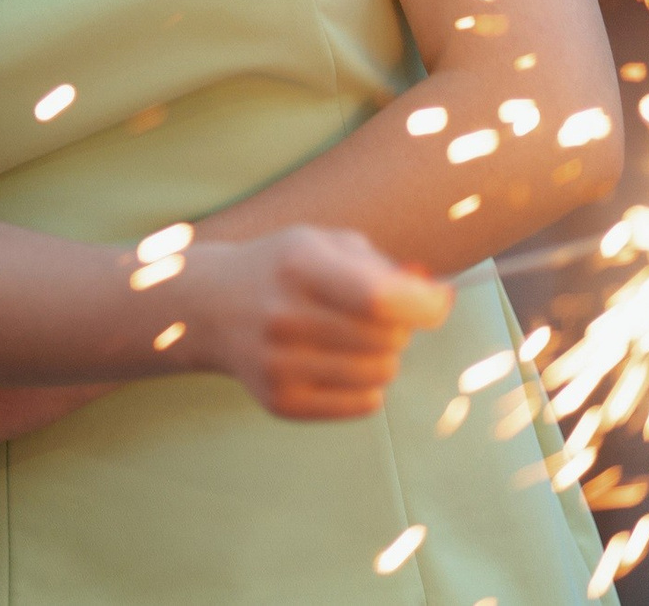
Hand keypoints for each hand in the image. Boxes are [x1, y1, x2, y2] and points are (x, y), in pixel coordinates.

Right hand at [178, 227, 451, 421]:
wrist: (209, 307)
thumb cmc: (284, 270)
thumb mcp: (324, 244)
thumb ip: (386, 267)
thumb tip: (440, 299)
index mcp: (298, 264)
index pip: (381, 299)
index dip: (424, 305)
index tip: (434, 301)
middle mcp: (283, 315)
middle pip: (390, 340)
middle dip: (398, 327)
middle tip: (373, 316)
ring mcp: (278, 364)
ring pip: (382, 374)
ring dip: (381, 357)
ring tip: (351, 339)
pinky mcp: (280, 401)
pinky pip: (364, 404)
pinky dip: (366, 386)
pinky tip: (337, 364)